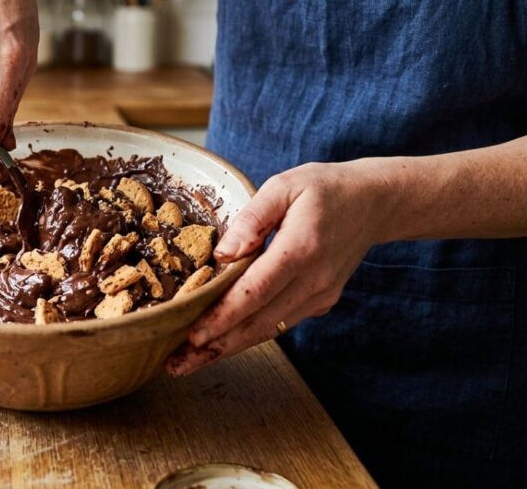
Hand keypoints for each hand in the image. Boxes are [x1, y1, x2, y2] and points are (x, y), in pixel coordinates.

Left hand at [165, 160, 393, 375]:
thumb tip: (222, 253)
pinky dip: (247, 335)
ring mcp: (320, 296)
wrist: (375, 203)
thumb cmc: (323, 189)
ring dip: (227, 348)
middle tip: (176, 364)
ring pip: (268, 330)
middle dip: (215, 347)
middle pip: (258, 323)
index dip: (223, 318)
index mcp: (301, 249)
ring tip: (188, 363)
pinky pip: (279, 323)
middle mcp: (313, 281)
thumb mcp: (284, 187)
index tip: (192, 336)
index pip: (255, 292)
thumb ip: (251, 219)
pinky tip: (219, 343)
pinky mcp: (321, 302)